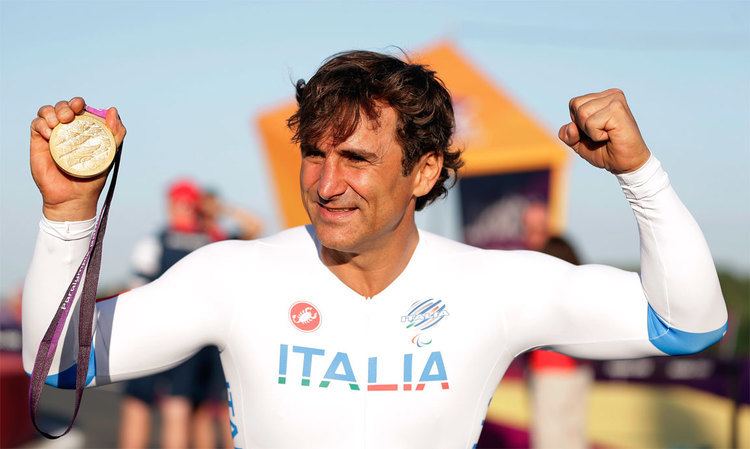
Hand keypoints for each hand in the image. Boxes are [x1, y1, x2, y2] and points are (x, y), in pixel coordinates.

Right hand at [30, 97, 125, 220]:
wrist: (74, 197)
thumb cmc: (92, 177)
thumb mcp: (109, 154)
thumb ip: (115, 134)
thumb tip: (112, 110)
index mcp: (83, 130)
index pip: (78, 108)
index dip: (77, 102)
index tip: (80, 106)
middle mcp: (67, 130)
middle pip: (62, 107)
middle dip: (64, 105)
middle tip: (69, 116)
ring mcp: (53, 135)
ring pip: (47, 112)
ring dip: (52, 111)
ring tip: (59, 124)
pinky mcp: (39, 143)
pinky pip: (36, 124)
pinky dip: (42, 124)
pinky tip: (50, 135)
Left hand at [559, 88, 649, 173]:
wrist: (626, 164)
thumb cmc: (605, 151)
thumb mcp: (579, 143)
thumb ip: (567, 134)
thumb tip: (571, 126)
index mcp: (603, 97)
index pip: (574, 103)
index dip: (578, 123)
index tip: (596, 131)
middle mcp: (611, 95)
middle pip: (576, 105)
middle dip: (583, 126)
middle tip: (602, 134)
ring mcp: (615, 100)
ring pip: (582, 113)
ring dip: (590, 131)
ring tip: (607, 135)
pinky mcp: (618, 109)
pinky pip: (591, 123)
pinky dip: (596, 135)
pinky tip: (611, 136)